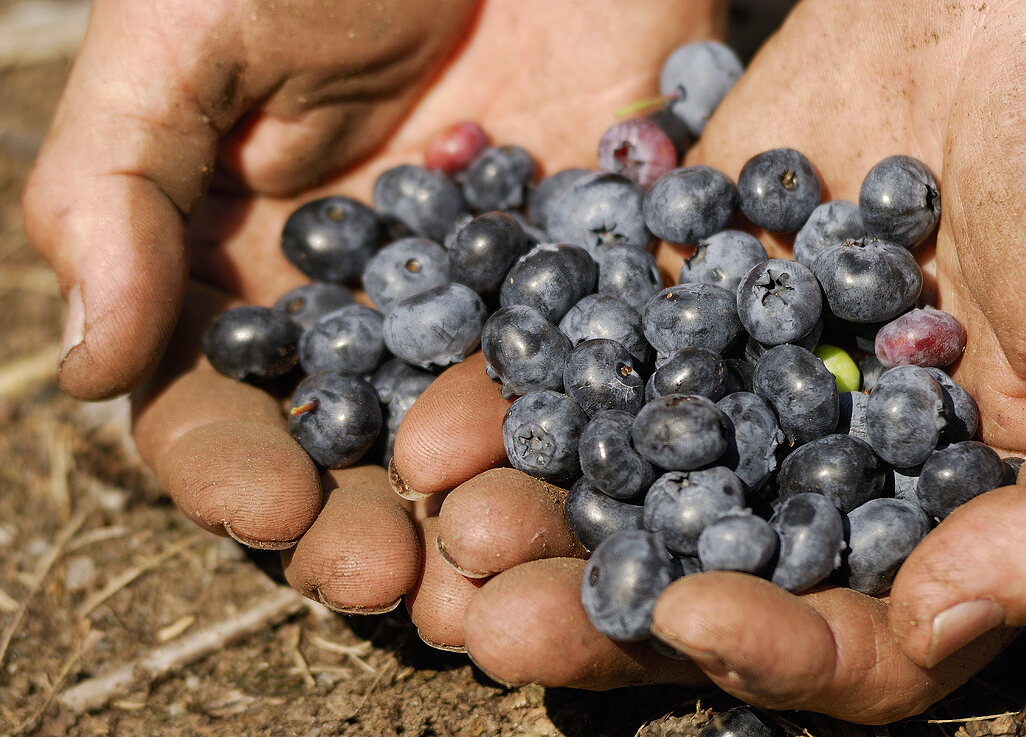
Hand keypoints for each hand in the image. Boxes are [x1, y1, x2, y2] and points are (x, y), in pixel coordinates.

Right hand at [22, 0, 721, 636]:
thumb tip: (89, 368)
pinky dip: (585, 438)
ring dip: (470, 517)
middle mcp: (357, 311)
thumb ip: (113, 196)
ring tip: (483, 579)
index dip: (232, 469)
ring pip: (466, 441)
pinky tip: (592, 492)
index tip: (269, 513)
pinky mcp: (585, 273)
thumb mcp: (182, 40)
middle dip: (355, 520)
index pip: (215, 406)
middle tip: (386, 578)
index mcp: (240, 272)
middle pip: (345, 451)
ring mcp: (477, 303)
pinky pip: (585, 370)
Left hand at [392, 0, 1025, 719]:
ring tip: (449, 513)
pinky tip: (444, 406)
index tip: (689, 620)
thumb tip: (936, 625)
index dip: (775, 648)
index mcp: (934, 518)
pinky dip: (524, 374)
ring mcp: (740, 372)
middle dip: (597, 601)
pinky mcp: (677, 282)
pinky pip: (591, 342)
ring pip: (624, 466)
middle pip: (701, 567)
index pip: (849, 635)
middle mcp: (819, 462)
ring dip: (535, 500)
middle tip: (488, 625)